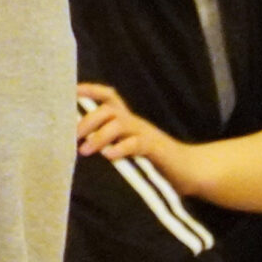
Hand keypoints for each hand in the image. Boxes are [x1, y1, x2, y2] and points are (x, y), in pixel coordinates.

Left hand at [77, 82, 202, 193]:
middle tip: (72, 136)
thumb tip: (78, 147)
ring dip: (99, 136)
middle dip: (87, 120)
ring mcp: (146, 134)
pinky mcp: (156, 150)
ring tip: (85, 150)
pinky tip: (109, 156)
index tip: (71, 91)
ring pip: (120, 124)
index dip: (90, 90)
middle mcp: (135, 123)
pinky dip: (120, 148)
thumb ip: (109, 144)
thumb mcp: (127, 148)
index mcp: (128, 120)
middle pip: (108, 110)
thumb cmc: (154, 161)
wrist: (190, 171)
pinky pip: (136, 143)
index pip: (108, 97)